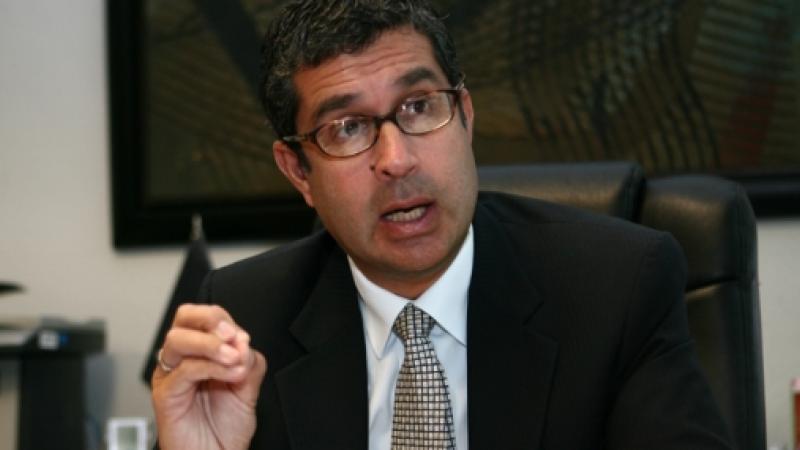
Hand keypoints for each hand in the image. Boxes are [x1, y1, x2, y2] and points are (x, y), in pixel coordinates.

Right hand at [152, 304, 267, 449]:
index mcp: (201, 351)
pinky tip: (230, 375)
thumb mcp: (248, 385)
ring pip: (179, 339)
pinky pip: (183, 369)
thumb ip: (249, 360)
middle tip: (233, 337)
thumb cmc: (227, 426)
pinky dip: (211, 367)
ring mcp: (171, 374)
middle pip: (184, 317)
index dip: (225, 320)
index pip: (205, 317)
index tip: (243, 338)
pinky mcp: (165, 394)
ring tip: (234, 360)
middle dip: (211, 321)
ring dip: (212, 345)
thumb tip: (243, 342)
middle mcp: (183, 358)